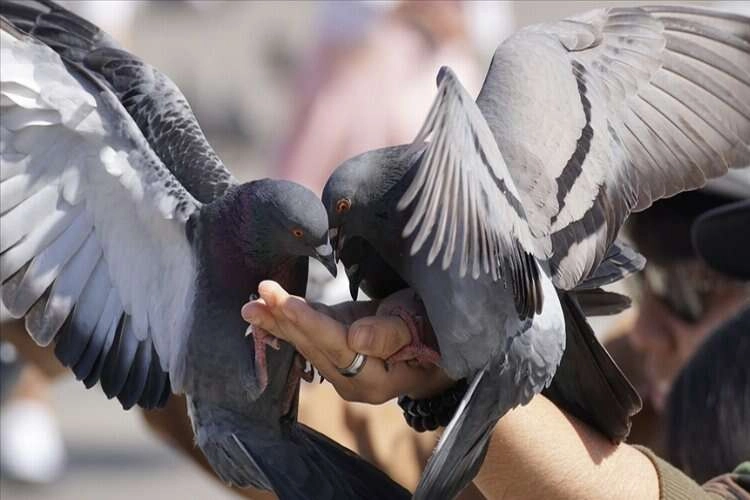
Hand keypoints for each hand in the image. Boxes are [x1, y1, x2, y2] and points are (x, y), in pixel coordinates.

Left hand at [241, 281, 453, 403]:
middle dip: (286, 320)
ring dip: (278, 322)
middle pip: (315, 347)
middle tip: (260, 294)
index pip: (338, 348)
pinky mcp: (336, 350)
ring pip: (306, 342)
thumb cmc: (435, 330)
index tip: (285, 304)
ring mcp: (342, 368)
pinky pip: (309, 336)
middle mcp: (353, 380)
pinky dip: (286, 322)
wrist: (438, 340)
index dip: (311, 324)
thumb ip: (390, 335)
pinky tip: (264, 311)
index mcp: (376, 379)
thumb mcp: (420, 326)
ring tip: (252, 305)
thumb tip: (356, 340)